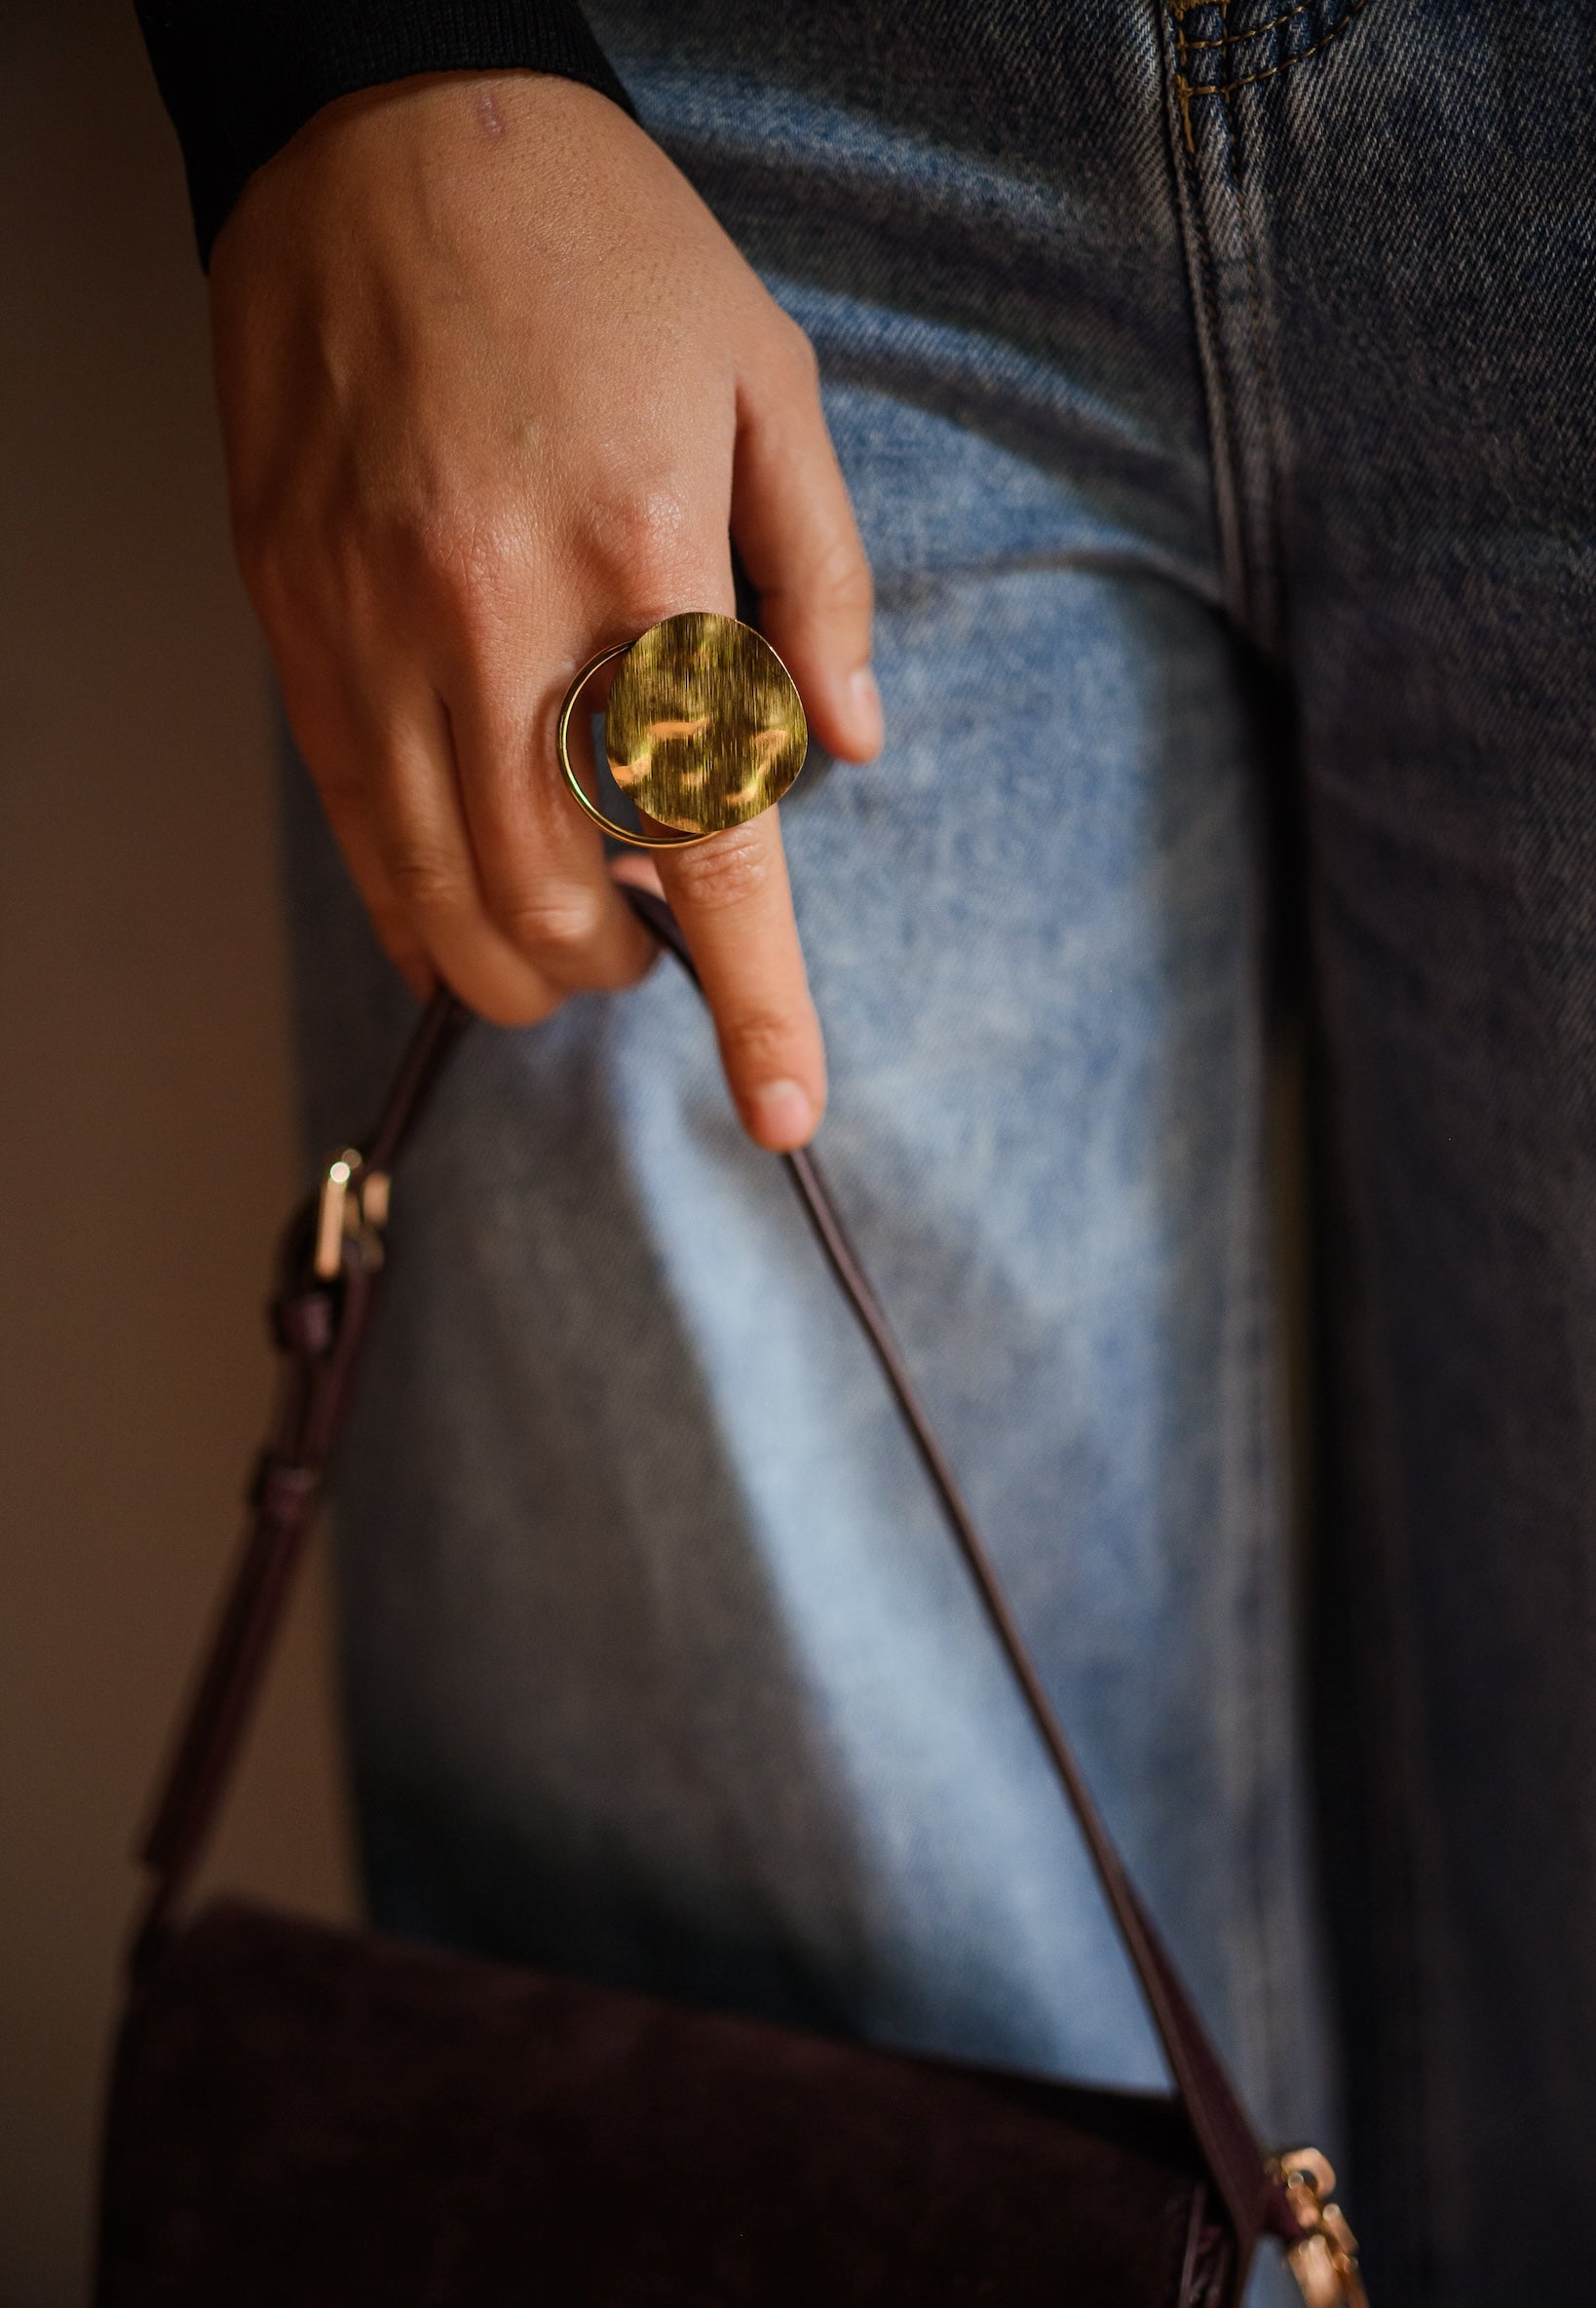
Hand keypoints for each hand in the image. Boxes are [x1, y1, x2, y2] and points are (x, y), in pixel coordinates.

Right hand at [209, 72, 881, 1147]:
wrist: (379, 128)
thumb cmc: (595, 248)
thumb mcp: (766, 379)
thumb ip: (820, 581)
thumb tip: (848, 750)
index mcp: (646, 558)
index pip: (712, 841)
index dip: (754, 997)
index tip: (784, 1108)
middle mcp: (499, 615)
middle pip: (562, 904)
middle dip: (626, 966)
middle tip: (659, 932)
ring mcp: (374, 628)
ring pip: (442, 895)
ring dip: (523, 960)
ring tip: (575, 921)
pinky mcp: (291, 621)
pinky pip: (354, 825)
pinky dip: (416, 902)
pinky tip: (464, 896)